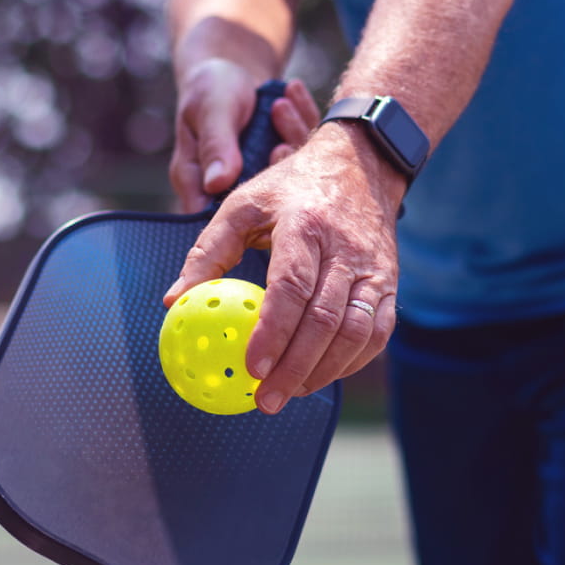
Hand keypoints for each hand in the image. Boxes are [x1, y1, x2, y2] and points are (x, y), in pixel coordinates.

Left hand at [162, 122, 406, 413]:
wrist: (362, 165)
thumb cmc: (292, 188)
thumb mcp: (242, 203)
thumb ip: (207, 251)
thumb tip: (173, 300)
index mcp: (304, 225)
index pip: (292, 286)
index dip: (273, 331)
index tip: (251, 367)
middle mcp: (344, 248)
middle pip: (325, 319)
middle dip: (296, 367)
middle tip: (267, 399)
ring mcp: (374, 268)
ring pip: (357, 331)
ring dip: (325, 371)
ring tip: (292, 393)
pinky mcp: (390, 283)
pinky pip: (378, 332)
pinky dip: (353, 362)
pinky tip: (324, 375)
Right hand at [168, 59, 319, 212]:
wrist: (233, 67)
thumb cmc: (211, 87)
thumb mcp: (211, 110)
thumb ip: (215, 145)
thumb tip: (216, 183)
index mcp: (198, 182)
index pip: (215, 217)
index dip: (244, 212)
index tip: (266, 178)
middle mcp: (232, 186)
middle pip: (260, 200)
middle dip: (277, 168)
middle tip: (280, 141)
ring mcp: (263, 175)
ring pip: (288, 173)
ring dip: (290, 135)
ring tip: (280, 105)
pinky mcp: (288, 162)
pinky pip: (303, 149)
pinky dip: (302, 119)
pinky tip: (294, 91)